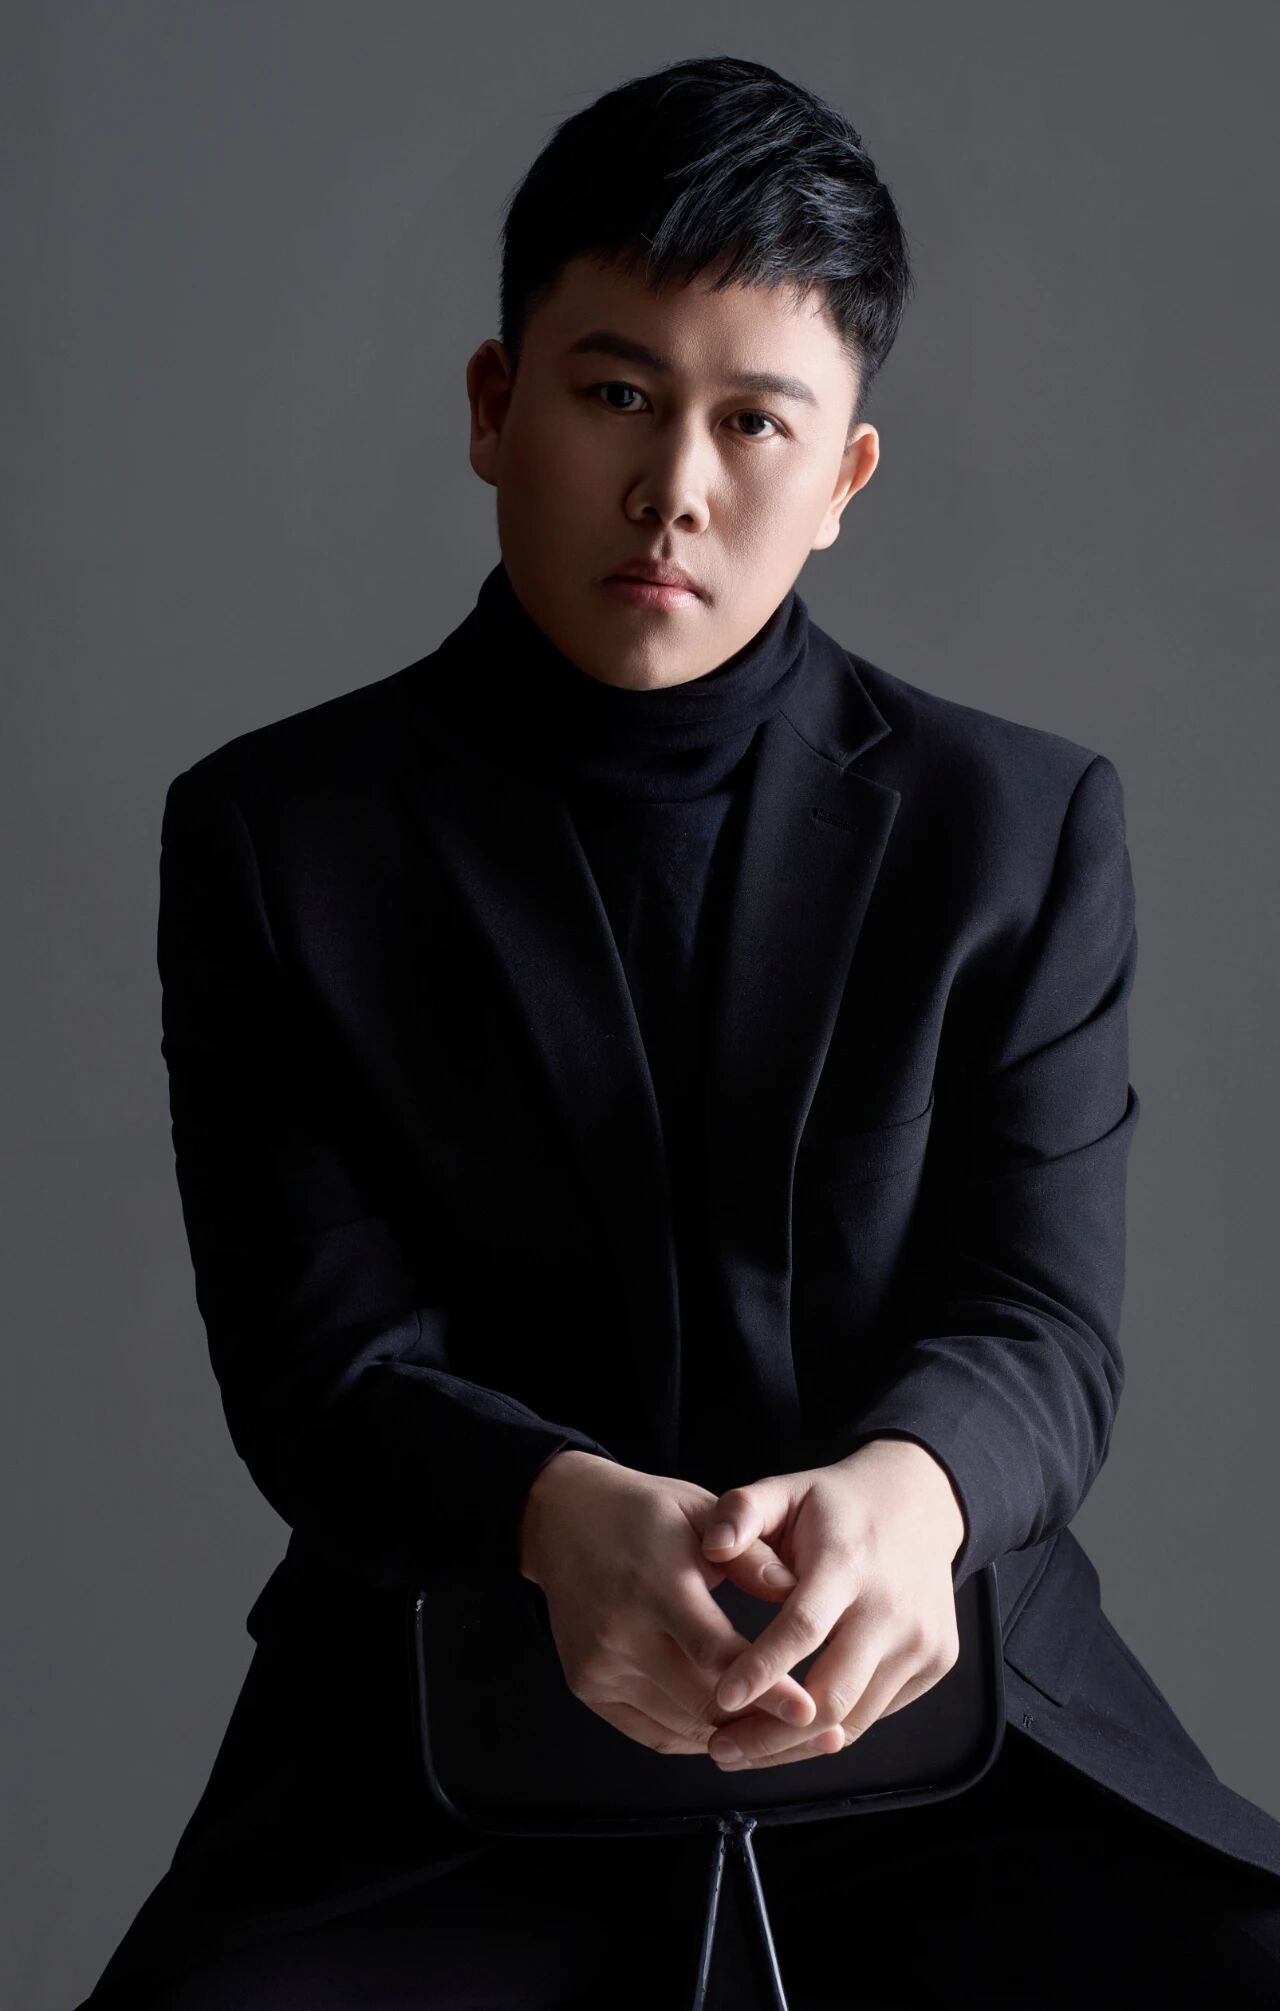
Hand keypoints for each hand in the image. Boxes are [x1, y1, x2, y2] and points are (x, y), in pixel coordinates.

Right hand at [519, 1452, 819, 1754]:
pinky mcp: (587, 1686)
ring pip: (682, 1726)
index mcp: (656, 1584)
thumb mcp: (702, 1512)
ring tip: (783, 1735)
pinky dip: (696, 1737)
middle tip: (815, 1732)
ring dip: (734, 1737)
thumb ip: (751, 1557)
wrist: (562, 1518)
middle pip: (702, 1702)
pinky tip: (731, 1728)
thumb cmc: (644, 1512)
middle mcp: (622, 1632)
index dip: (767, 1689)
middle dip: (763, 1724)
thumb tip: (797, 1593)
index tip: (809, 1711)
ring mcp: (600, 1665)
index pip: (718, 1654)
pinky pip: (654, 1733)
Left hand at [698, 1438, 964, 1772]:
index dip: (761, 1667)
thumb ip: (740, 1511)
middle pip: (831, 1694)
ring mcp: (921, 1640)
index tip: (722, 1699)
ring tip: (744, 1748)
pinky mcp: (937, 1662)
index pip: (803, 1627)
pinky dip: (831, 1730)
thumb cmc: (835, 1504)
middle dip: (771, 1733)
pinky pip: (875, 1713)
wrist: (921, 1503)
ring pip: (853, 1719)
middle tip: (720, 1749)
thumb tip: (711, 1547)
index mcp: (848, 1562)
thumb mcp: (785, 1490)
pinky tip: (790, 1730)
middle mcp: (892, 1607)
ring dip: (796, 1745)